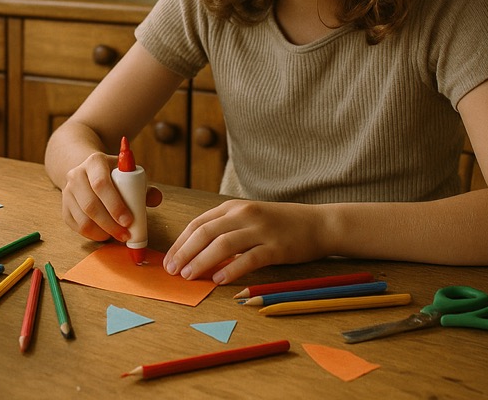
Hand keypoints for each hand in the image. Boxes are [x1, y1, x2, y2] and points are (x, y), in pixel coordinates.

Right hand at [59, 151, 162, 242]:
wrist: (88, 171)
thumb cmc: (114, 176)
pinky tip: (105, 234)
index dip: (115, 205)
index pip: (101, 183)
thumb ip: (143, 187)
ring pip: (83, 219)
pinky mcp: (64, 208)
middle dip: (110, 224)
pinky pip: (77, 227)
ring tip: (118, 236)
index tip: (129, 220)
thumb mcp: (128, 174)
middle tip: (126, 235)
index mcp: (95, 162)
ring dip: (103, 232)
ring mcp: (67, 192)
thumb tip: (155, 199)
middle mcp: (76, 175)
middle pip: (90, 205)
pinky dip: (93, 235)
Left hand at [163, 199, 328, 284]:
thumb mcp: (249, 219)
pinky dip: (232, 269)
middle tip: (172, 271)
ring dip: (202, 261)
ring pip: (223, 244)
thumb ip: (225, 231)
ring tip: (189, 276)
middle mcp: (244, 214)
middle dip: (185, 252)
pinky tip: (218, 280)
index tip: (168, 260)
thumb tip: (196, 253)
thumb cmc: (280, 224)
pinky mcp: (276, 247)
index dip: (180, 242)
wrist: (318, 224)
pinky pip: (249, 258)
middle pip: (205, 232)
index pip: (198, 223)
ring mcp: (261, 230)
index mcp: (233, 207)